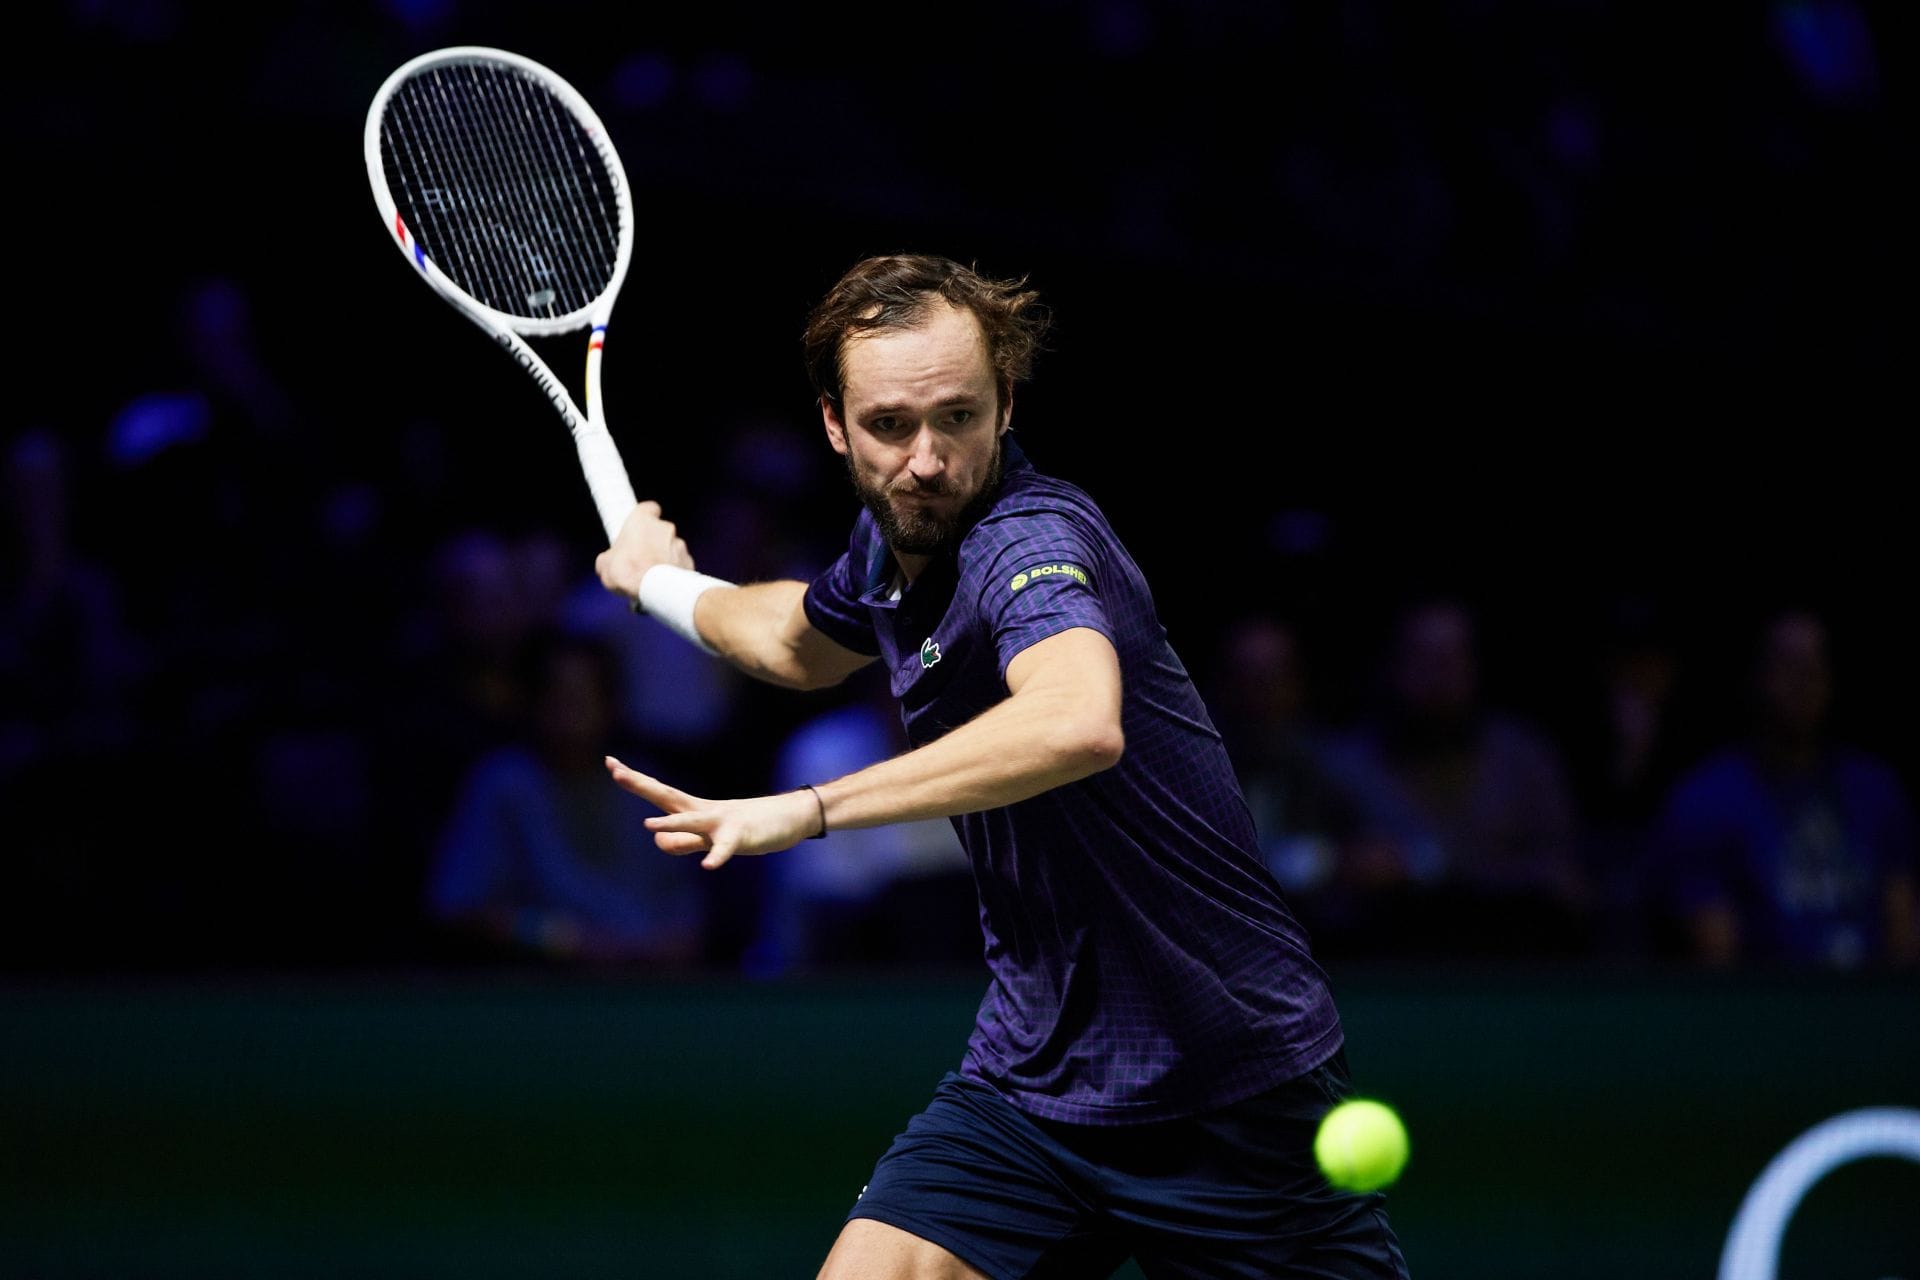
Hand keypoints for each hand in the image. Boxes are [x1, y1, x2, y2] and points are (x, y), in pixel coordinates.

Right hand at [595, 501, 695, 602]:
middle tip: (638, 558)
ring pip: (670, 548)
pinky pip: (680, 564)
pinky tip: (663, 583)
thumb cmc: (629, 572)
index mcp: (642, 520)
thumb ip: (609, 557)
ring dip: (662, 558)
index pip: (648, 508)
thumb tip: (607, 563)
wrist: (655, 590)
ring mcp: (679, 544)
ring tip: (650, 576)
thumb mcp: (604, 564)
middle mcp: (664, 527)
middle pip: (658, 531)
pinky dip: (673, 571)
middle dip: (651, 542)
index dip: (642, 518)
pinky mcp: (689, 561)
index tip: (635, 527)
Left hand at [606, 756, 821, 869]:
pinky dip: (717, 856)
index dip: (635, 779)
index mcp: (693, 809)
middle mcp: (702, 811)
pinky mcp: (741, 837)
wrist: (789, 817)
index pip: (658, 792)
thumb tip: (659, 840)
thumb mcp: (708, 837)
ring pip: (692, 822)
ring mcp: (722, 823)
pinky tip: (709, 866)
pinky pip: (726, 848)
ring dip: (671, 824)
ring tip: (649, 827)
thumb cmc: (746, 826)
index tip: (611, 762)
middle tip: (615, 770)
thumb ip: (682, 840)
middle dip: (640, 784)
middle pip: (666, 796)